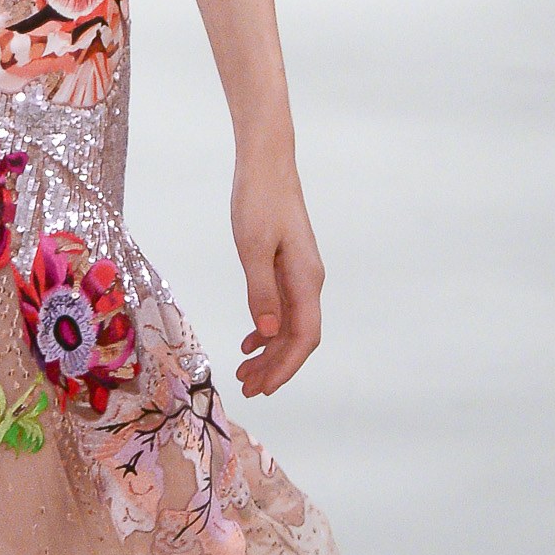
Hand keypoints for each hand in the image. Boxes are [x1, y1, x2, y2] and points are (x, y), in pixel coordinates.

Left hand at [230, 161, 322, 397]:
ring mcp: (300, 275)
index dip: (286, 366)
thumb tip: (268, 334)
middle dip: (276, 367)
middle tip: (248, 389)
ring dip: (270, 353)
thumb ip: (261, 292)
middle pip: (298, 338)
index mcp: (306, 279)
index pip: (304, 337)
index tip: (265, 388)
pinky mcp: (288, 268)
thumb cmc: (258, 201)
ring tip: (245, 373)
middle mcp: (309, 281)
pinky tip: (250, 342)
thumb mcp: (252, 247)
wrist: (267, 165)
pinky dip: (266, 330)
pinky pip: (283, 309)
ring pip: (290, 326)